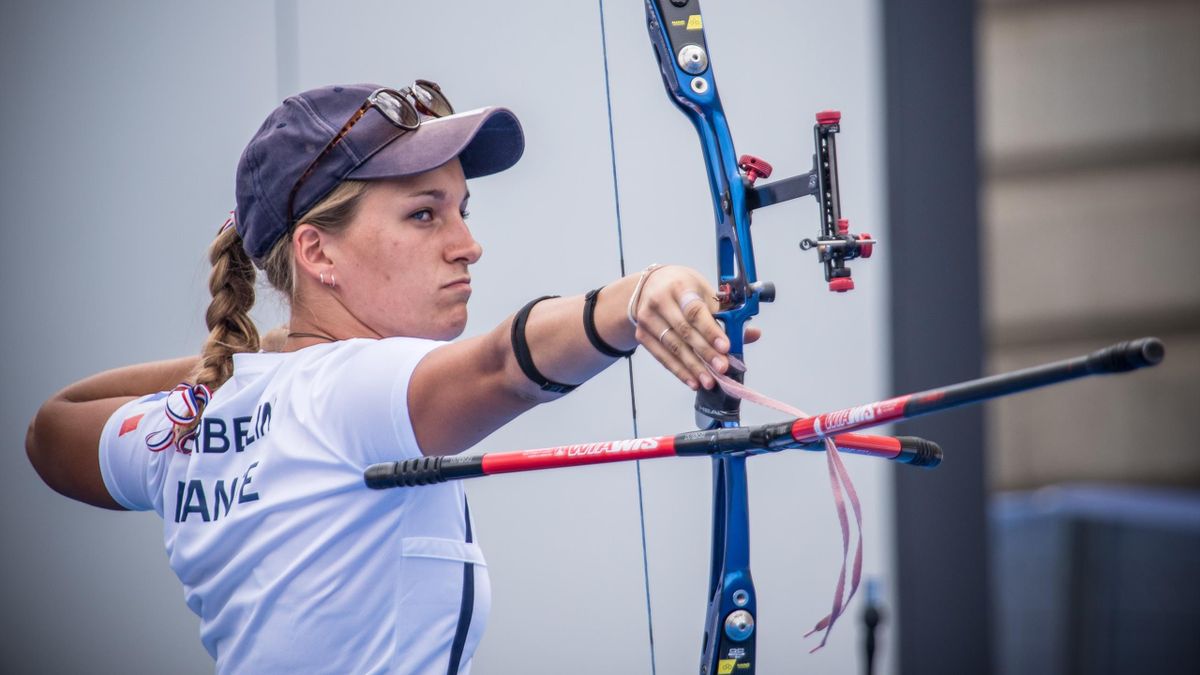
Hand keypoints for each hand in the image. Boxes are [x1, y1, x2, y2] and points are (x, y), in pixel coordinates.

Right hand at [630, 265, 761, 390]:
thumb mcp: (704, 291)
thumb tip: (752, 334)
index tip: (725, 348)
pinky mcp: (642, 334)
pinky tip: (692, 380)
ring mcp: (648, 319)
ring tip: (709, 381)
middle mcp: (660, 301)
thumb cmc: (682, 287)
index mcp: (679, 286)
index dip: (710, 331)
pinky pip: (662, 357)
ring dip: (693, 367)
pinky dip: (679, 371)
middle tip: (721, 368)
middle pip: (684, 331)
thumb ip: (726, 314)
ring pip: (673, 347)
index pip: (695, 311)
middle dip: (705, 353)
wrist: (649, 285)